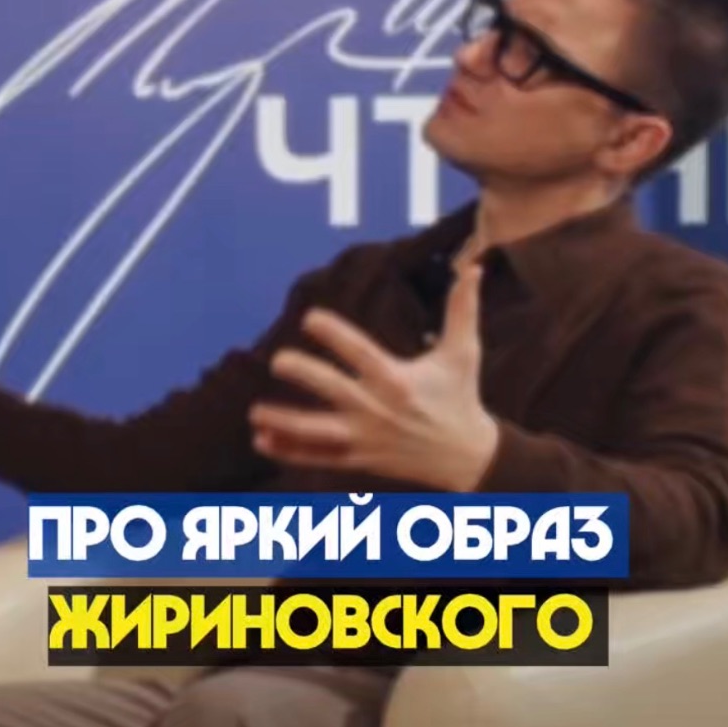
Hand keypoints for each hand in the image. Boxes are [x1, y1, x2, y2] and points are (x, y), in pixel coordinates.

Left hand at [250, 258, 500, 490]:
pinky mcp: (361, 460)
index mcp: (398, 380)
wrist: (467, 458)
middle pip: (334, 391)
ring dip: (285, 423)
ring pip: (318, 432)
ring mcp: (367, 438)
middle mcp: (378, 409)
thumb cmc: (461, 398)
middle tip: (277, 361)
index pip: (361, 353)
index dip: (334, 334)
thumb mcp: (464, 353)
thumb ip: (462, 309)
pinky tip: (261, 440)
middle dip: (305, 376)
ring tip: (255, 412)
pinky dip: (290, 451)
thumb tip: (473, 267)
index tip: (309, 318)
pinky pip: (319, 457)